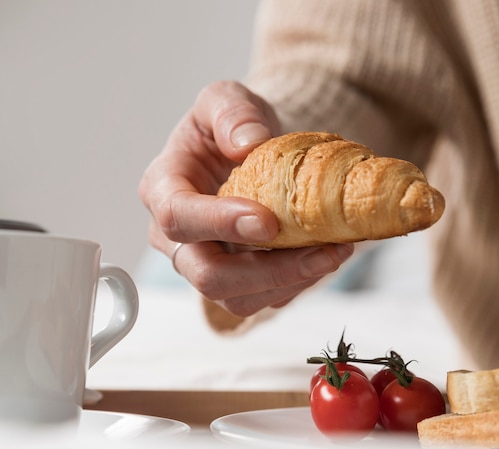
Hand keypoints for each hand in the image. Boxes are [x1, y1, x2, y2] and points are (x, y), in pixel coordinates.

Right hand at [138, 81, 353, 316]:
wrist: (246, 152)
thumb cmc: (230, 127)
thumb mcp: (226, 99)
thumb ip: (232, 112)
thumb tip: (247, 144)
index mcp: (164, 187)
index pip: (177, 216)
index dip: (220, 224)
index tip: (268, 221)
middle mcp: (176, 236)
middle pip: (207, 274)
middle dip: (267, 270)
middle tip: (321, 251)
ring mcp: (204, 262)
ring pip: (238, 298)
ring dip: (291, 282)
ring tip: (334, 252)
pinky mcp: (234, 280)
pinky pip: (261, 299)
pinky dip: (296, 285)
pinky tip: (324, 258)